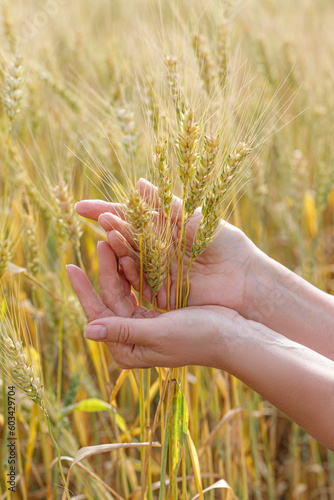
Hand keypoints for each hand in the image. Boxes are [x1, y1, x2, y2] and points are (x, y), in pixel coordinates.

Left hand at [66, 239, 243, 369]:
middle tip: (100, 240)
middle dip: (105, 270)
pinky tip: (130, 251)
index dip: (84, 290)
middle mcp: (132, 338)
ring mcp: (144, 325)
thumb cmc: (198, 338)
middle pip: (110, 299)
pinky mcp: (157, 313)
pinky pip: (139, 288)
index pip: (98, 315)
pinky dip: (135, 270)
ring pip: (124, 290)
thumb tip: (86, 331)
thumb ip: (123, 331)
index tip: (70, 266)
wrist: (233, 336)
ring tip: (111, 239)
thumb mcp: (158, 333)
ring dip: (118, 266)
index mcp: (127, 349)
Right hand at [75, 178, 260, 315]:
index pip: (130, 218)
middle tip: (98, 219)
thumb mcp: (197, 218)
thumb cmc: (227, 245)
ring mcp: (158, 270)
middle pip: (127, 238)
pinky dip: (129, 272)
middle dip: (111, 228)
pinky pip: (140, 281)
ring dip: (118, 248)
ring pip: (131, 258)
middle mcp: (157, 250)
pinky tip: (120, 260)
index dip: (107, 211)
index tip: (82, 207)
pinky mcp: (162, 290)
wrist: (246, 279)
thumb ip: (167, 205)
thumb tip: (138, 182)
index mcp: (165, 229)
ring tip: (106, 235)